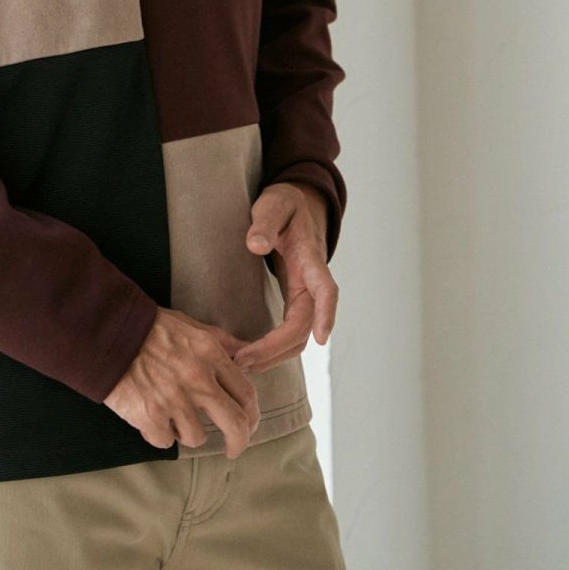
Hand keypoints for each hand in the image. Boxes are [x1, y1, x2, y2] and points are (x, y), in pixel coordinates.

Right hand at [103, 307, 261, 459]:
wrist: (108, 333)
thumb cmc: (150, 328)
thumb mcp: (191, 325)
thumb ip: (221, 341)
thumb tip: (247, 351)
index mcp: (210, 354)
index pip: (247, 394)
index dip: (252, 415)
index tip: (247, 425)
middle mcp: (198, 379)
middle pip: (235, 424)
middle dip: (238, 442)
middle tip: (232, 449)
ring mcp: (174, 400)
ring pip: (197, 436)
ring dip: (186, 431)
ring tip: (171, 414)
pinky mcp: (150, 416)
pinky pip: (165, 440)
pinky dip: (160, 433)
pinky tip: (151, 416)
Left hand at [233, 182, 337, 374]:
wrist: (296, 206)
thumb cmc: (285, 205)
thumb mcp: (274, 204)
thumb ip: (265, 221)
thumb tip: (256, 245)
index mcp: (310, 258)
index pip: (325, 289)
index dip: (326, 314)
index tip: (322, 338)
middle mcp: (311, 282)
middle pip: (304, 326)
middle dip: (277, 348)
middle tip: (244, 361)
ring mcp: (304, 295)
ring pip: (298, 336)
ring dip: (274, 355)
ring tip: (242, 364)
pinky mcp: (294, 301)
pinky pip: (289, 333)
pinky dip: (273, 349)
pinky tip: (250, 357)